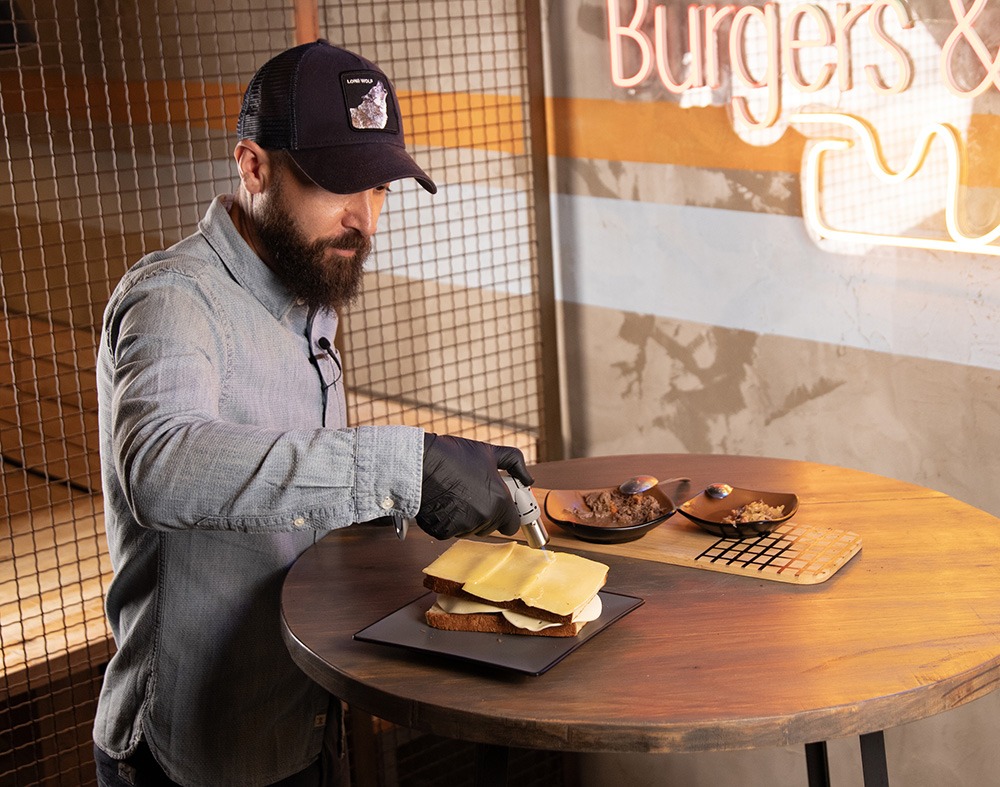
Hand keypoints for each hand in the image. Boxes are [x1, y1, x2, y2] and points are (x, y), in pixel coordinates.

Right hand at [416, 433, 534, 539]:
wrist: (419, 462)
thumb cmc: (453, 456)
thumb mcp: (489, 452)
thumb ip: (514, 462)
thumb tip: (528, 478)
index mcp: (499, 500)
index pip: (512, 524)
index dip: (506, 515)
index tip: (500, 506)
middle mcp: (483, 517)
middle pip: (490, 527)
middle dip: (485, 514)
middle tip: (473, 494)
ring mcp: (462, 526)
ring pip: (470, 529)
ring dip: (466, 518)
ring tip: (455, 494)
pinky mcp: (442, 532)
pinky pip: (450, 531)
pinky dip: (447, 521)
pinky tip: (442, 502)